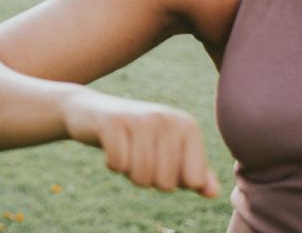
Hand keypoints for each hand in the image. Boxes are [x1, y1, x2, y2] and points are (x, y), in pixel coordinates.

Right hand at [62, 87, 218, 197]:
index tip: (159, 160)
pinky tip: (108, 146)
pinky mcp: (111, 122)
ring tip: (124, 151)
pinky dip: (112, 165)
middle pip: (167, 183)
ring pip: (142, 176)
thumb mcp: (167, 152)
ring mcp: (139, 119)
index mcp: (187, 126)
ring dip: (129, 173)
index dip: (173, 180)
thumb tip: (212, 192)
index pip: (193, 181)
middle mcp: (167, 119)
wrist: (89, 110)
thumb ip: (193, 173)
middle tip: (137, 155)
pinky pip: (118, 165)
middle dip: (148, 179)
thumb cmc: (135, 137)